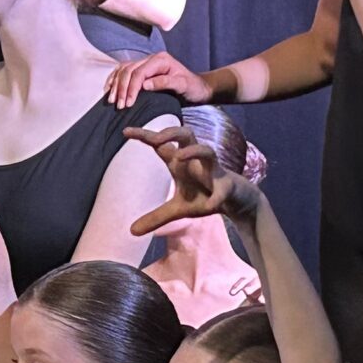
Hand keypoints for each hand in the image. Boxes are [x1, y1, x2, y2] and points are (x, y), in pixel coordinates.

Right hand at [104, 49, 215, 108]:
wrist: (198, 88)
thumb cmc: (193, 88)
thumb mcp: (183, 85)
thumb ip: (165, 83)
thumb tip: (145, 85)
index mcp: (160, 60)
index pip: (139, 72)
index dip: (131, 88)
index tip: (128, 104)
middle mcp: (151, 58)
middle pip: (128, 70)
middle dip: (121, 88)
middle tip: (119, 106)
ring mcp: (145, 63)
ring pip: (123, 70)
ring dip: (115, 85)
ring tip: (112, 101)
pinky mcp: (142, 70)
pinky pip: (123, 71)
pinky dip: (114, 80)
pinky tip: (109, 89)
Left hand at [123, 125, 259, 235]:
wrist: (236, 202)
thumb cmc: (205, 197)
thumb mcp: (178, 209)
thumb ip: (156, 217)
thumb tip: (131, 232)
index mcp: (181, 164)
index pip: (162, 144)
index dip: (145, 136)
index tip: (125, 131)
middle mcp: (196, 161)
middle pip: (186, 134)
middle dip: (171, 132)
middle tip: (155, 140)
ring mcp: (214, 171)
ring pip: (207, 150)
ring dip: (193, 151)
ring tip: (178, 157)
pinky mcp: (228, 185)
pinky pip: (224, 187)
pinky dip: (217, 196)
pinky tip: (211, 205)